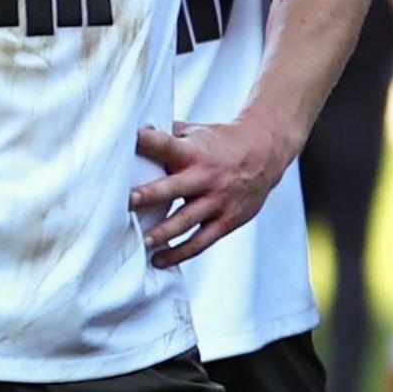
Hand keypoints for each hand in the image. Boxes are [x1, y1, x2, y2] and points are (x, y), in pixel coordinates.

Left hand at [129, 114, 297, 267]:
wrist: (265, 153)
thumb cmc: (221, 142)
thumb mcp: (196, 132)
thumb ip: (166, 136)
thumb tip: (128, 136)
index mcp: (194, 151)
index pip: (165, 144)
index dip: (145, 141)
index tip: (126, 142)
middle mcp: (206, 176)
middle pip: (174, 188)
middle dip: (149, 195)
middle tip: (126, 203)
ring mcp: (218, 201)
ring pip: (186, 220)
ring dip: (163, 233)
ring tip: (142, 242)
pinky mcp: (227, 220)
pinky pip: (201, 241)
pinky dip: (180, 252)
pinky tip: (160, 260)